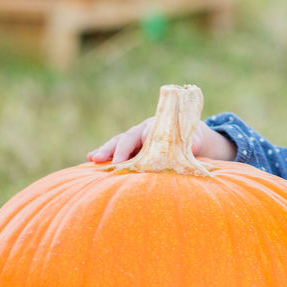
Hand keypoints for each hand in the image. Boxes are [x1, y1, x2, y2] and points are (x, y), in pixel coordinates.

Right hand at [87, 117, 234, 163]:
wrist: (190, 137)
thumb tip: (191, 147)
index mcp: (160, 126)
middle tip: (107, 160)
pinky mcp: (131, 148)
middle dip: (118, 149)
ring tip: (93, 158)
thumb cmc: (192, 140)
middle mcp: (144, 130)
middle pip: (129, 137)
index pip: (149, 133)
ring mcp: (136, 139)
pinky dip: (104, 153)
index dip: (142, 141)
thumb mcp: (196, 141)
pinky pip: (116, 150)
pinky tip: (90, 159)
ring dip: (106, 150)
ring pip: (118, 143)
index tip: (135, 153)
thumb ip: (193, 144)